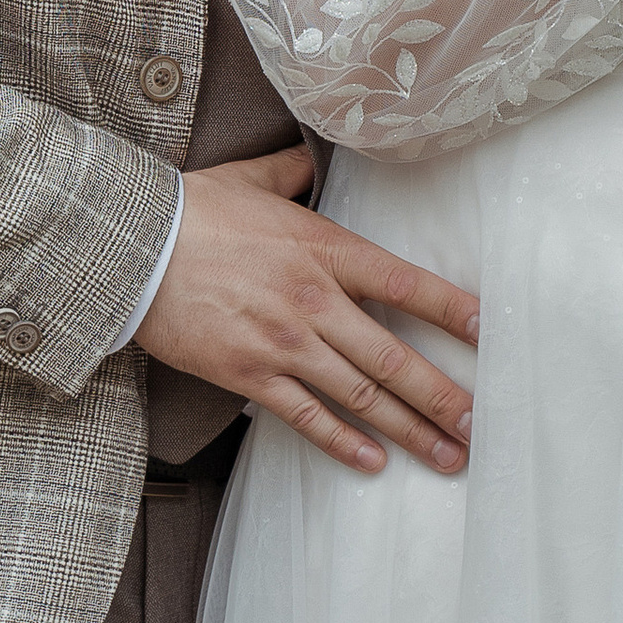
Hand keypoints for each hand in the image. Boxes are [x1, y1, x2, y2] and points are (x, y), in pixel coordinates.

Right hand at [135, 145, 478, 474]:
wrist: (133, 248)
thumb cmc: (192, 209)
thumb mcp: (252, 178)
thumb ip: (292, 174)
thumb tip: (311, 161)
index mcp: (324, 249)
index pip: (405, 284)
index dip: (452, 310)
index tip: (489, 332)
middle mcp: (314, 301)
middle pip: (393, 357)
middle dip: (443, 396)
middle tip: (480, 426)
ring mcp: (283, 344)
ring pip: (361, 396)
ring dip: (408, 430)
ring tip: (446, 456)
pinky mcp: (249, 375)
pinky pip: (307, 416)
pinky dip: (343, 442)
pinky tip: (373, 461)